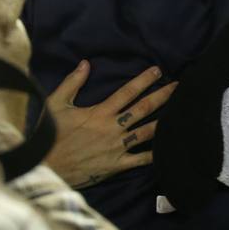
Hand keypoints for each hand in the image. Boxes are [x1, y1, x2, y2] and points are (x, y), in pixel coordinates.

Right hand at [45, 62, 175, 188]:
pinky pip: (141, 160)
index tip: (158, 71)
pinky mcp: (116, 166)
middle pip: (144, 109)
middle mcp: (112, 128)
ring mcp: (117, 148)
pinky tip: (171, 149)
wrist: (45, 166)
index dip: (144, 80)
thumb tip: (85, 63)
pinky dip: (156, 155)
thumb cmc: (49, 135)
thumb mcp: (56, 104)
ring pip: (147, 132)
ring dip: (165, 121)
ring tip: (183, 113)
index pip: (127, 92)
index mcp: (100, 112)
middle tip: (179, 87)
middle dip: (163, 96)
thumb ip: (72, 83)